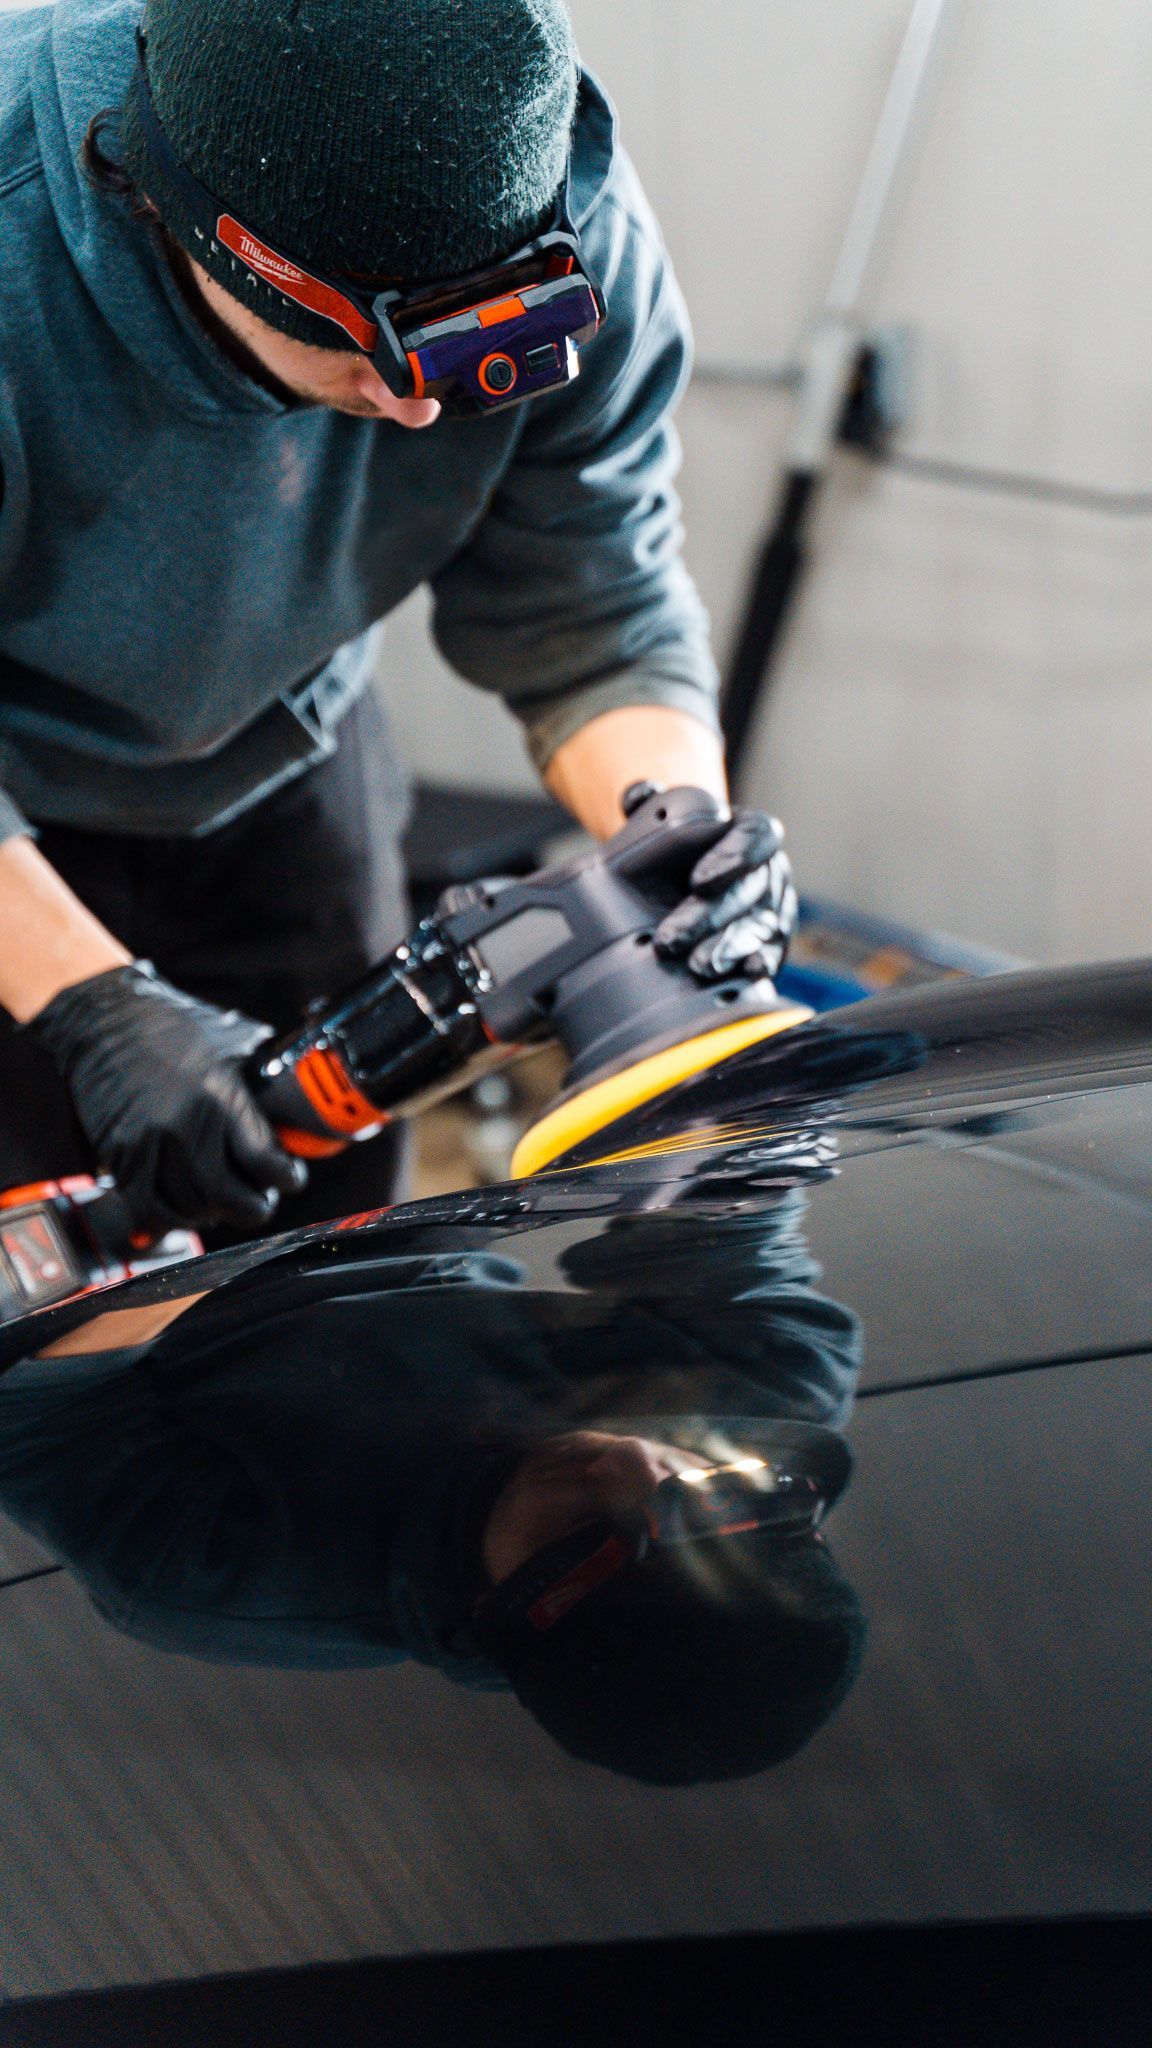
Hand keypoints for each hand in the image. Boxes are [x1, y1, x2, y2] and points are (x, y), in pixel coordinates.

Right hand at [29, 963, 305, 1230]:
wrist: (105, 1022)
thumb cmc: (177, 1027)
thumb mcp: (235, 1040)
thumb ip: (266, 1078)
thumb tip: (302, 1106)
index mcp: (221, 1095)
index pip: (266, 1162)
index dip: (287, 1177)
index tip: (290, 1176)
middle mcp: (185, 1125)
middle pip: (230, 1197)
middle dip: (254, 1206)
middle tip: (260, 1198)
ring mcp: (149, 1144)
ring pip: (190, 1209)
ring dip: (213, 1212)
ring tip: (222, 1200)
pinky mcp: (120, 1156)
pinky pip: (148, 1209)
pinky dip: (170, 1220)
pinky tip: (185, 1210)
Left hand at [649, 804, 797, 982]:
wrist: (690, 875)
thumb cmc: (679, 845)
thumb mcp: (664, 817)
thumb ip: (651, 801)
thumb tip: (638, 796)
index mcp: (752, 830)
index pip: (754, 838)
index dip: (732, 858)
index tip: (698, 880)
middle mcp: (771, 869)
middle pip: (749, 891)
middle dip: (710, 918)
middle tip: (669, 939)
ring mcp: (775, 907)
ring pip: (760, 928)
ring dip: (728, 949)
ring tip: (696, 967)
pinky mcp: (774, 942)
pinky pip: (774, 953)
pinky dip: (760, 965)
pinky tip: (744, 976)